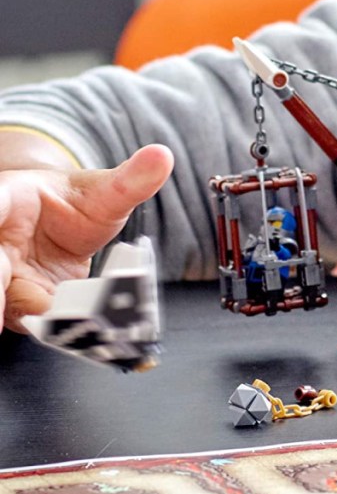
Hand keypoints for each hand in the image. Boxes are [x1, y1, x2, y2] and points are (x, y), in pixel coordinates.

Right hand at [0, 144, 173, 333]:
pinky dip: (51, 330)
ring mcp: (5, 274)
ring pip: (6, 299)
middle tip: (38, 306)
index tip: (4, 258)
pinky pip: (26, 319)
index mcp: (8, 199)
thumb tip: (163, 156)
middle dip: (3, 286)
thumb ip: (132, 179)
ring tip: (63, 325)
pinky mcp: (20, 304)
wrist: (63, 222)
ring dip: (27, 313)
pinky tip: (79, 336)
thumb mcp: (106, 190)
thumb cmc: (75, 202)